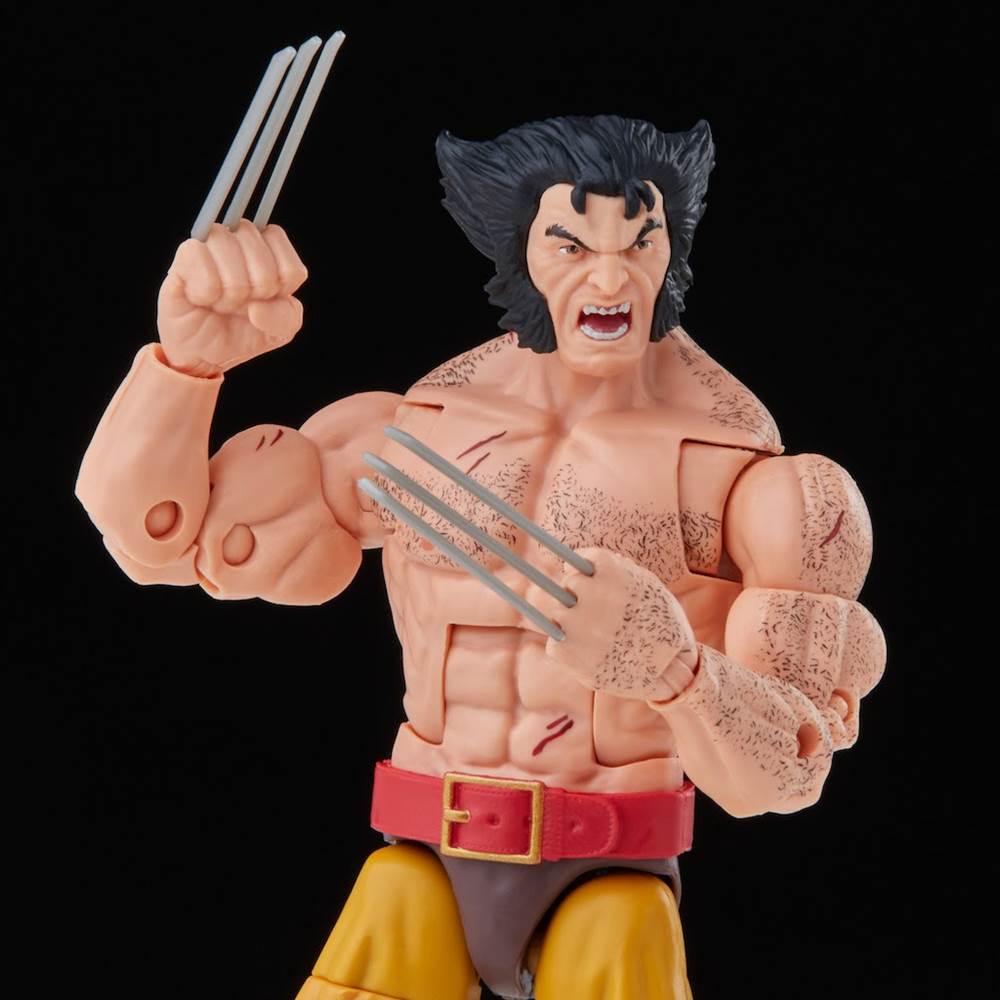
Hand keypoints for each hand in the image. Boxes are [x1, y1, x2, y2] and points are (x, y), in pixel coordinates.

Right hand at [157, 220, 306, 375]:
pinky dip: (207, 294)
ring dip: (229, 295)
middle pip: (259, 255)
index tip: (268, 297)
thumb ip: (285, 317)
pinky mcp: (183, 257)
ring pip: (230, 257)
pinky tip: (202, 298)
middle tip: (241, 303)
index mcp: (266, 248)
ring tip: (221, 302)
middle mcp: (237, 238)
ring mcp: (208, 244)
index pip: (281, 245)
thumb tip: (257, 308)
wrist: (206, 353)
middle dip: (255, 292)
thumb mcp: (280, 330)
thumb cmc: (244, 332)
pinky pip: (203, 268)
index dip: (279, 281)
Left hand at [537, 547, 698, 700]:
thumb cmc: (660, 624)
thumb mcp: (647, 585)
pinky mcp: (563, 651)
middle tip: (594, 612)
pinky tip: (591, 654)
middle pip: (565, 584)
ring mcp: (574, 623)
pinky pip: (552, 639)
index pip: (575, 560)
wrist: (669, 671)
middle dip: (577, 596)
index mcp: (610, 572)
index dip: (583, 572)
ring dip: (569, 620)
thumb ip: (615, 569)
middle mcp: (590, 594)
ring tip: (593, 634)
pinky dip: (568, 647)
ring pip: (553, 610)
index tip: (588, 581)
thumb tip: (581, 562)